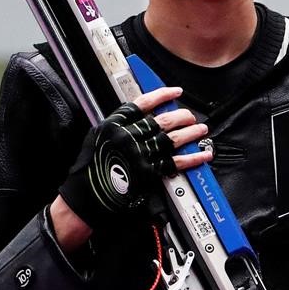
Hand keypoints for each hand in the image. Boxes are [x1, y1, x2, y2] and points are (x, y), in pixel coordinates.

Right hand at [51, 87, 210, 250]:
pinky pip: (176, 162)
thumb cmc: (88, 169)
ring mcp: (139, 155)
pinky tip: (203, 154)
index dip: (161, 96)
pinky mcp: (148, 172)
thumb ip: (116, 126)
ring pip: (172, 138)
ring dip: (191, 133)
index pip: (141, 104)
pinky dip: (192, 158)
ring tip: (201, 129)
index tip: (175, 92)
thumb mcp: (96, 139)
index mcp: (113, 125)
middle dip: (181, 116)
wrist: (85, 196)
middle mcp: (128, 137)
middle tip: (190, 116)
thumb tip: (139, 116)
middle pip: (162, 120)